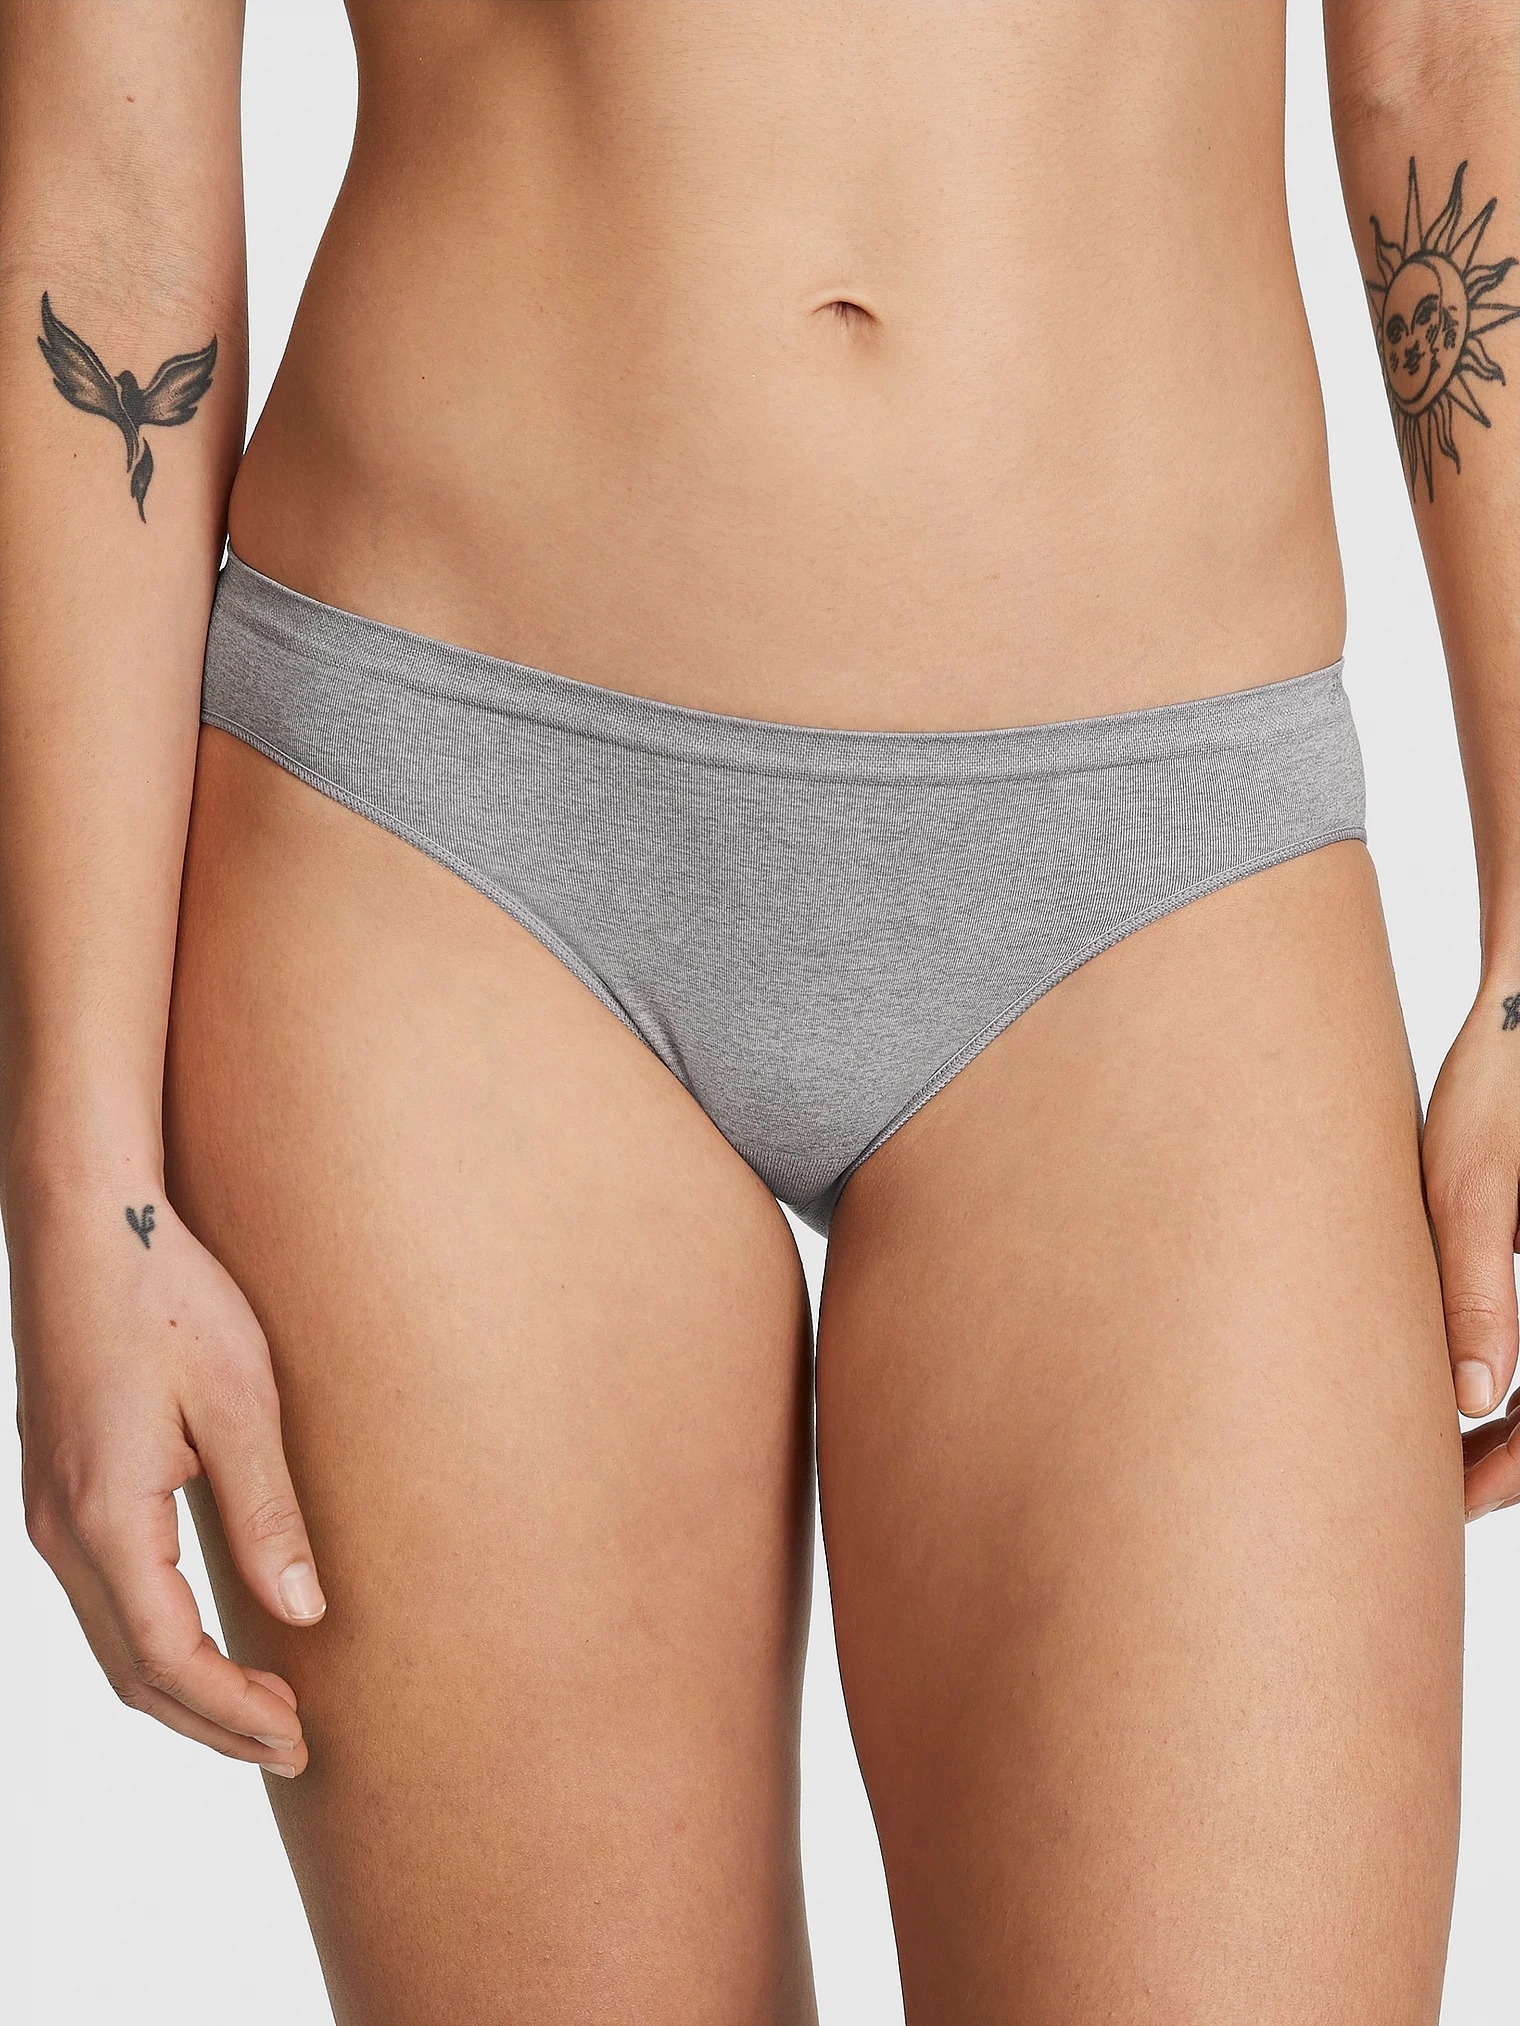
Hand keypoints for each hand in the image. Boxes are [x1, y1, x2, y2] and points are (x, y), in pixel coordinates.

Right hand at [10, 1179, 324, 1772]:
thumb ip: (268, 1511)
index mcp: (108, 1517)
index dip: (235, 1712)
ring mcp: (53, 1512)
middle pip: (133, 1671)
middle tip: (294, 1745)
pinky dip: (156, 1640)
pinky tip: (210, 1636)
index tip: (300, 1738)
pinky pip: (103, 1597)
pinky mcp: (61, 1489)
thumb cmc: (168, 1296)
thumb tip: (304, 1613)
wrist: (89, 1225)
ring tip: (264, 1707)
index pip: (170, 1660)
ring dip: (185, 1687)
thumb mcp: (238, 1400)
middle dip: (213, 1721)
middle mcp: (64, 1530)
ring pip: (113, 1640)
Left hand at [1421, 983, 1519, 1519]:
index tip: (1443, 1502)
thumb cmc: (1501, 1091)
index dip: (1508, 1474)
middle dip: (1509, 1461)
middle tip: (1429, 1491)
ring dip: (1518, 1431)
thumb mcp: (1472, 1188)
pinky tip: (1468, 1401)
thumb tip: (1474, 1403)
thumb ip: (1475, 1295)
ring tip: (1438, 1455)